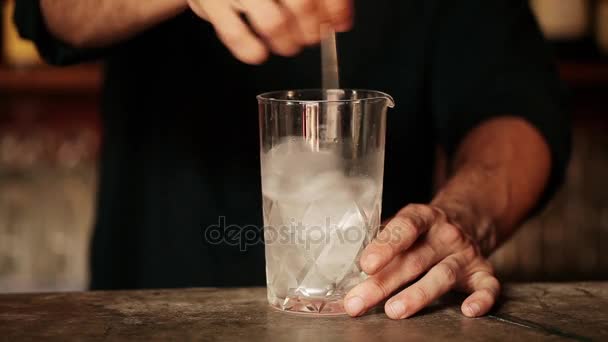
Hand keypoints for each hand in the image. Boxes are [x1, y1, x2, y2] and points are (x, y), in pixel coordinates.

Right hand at [188, 0, 352, 63]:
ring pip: (274, 23)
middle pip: (302, 5)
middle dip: (312, 30)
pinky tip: (259, 53)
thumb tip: (341, 20)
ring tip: (288, 46)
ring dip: (287, 43)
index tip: (339, 24)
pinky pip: (235, 34)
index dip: (336, 8)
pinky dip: (250, 49)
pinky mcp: (211, 4)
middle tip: (311, 38)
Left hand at [345, 204, 499, 318]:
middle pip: (414, 259)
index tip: (365, 265)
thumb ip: (380, 242)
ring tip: (393, 311)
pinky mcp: (483, 272)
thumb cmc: (422, 233)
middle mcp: (445, 234)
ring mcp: (466, 253)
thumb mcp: (402, 227)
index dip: (384, 245)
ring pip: (442, 275)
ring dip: (417, 294)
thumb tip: (346, 268)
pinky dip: (481, 299)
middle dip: (383, 283)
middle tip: (358, 301)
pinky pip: (487, 287)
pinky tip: (467, 311)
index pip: (403, 228)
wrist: (467, 222)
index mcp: (422, 217)